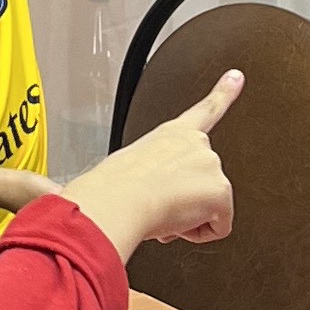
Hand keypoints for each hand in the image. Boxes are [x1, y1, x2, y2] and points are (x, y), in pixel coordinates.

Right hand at [55, 68, 241, 256]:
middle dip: (184, 200)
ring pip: (208, 207)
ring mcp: (212, 166)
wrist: (119, 199)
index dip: (224, 92)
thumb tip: (71, 191)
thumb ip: (135, 176)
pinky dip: (199, 233)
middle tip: (157, 203)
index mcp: (173, 133)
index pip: (205, 110)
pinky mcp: (221, 192)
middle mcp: (198, 144)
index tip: (237, 76)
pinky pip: (219, 227)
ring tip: (161, 211)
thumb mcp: (123, 170)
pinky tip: (177, 223)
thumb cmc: (112, 188)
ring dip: (187, 217)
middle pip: (203, 182)